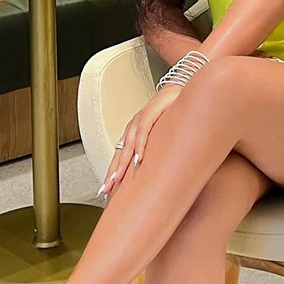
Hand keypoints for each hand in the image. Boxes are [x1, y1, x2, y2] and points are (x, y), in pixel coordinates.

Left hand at [98, 84, 182, 199]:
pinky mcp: (149, 114)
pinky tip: (139, 159)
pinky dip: (140, 146)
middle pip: (119, 155)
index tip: (107, 193)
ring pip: (127, 146)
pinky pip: (142, 133)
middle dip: (112, 174)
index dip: (113, 175)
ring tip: (117, 179)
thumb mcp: (162, 137)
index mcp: (133, 136)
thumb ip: (157, 152)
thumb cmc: (170, 114)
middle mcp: (132, 129)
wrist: (177, 91)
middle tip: (106, 191)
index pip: (120, 158)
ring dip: (122, 164)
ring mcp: (139, 121)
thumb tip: (157, 172)